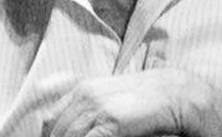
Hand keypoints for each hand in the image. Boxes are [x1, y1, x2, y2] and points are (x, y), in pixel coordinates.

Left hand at [42, 68, 192, 136]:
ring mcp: (97, 108)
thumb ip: (88, 104)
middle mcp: (85, 96)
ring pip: (69, 136)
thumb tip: (65, 120)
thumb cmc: (143, 99)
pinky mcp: (111, 121)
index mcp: (83, 89)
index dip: (51, 135)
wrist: (172, 94)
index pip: (49, 119)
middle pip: (57, 131)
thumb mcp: (109, 96)